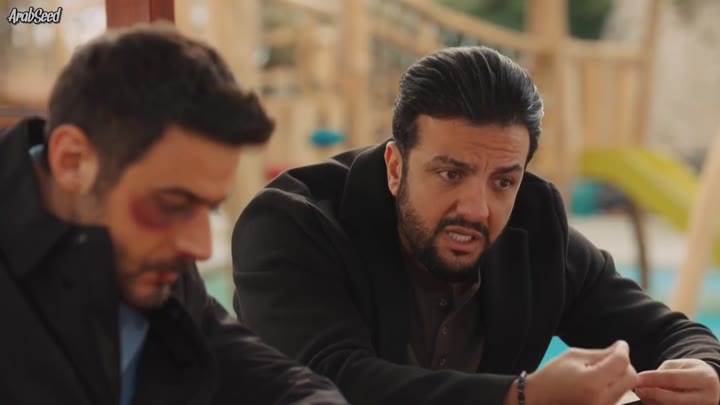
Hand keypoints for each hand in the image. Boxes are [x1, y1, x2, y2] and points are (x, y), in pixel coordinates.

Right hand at [504, 340, 637, 404]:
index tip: (620, 344)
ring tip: (604, 369)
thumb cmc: (553, 376)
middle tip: (613, 356)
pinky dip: (615, 385)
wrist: (539, 399)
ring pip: (627, 388)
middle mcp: (602, 398)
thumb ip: (600, 354)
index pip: (621, 363)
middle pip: (631, 378)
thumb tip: (620, 349)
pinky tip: (601, 380)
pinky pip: (619, 396)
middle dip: (625, 364)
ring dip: (620, 375)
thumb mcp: (573, 357)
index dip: (622, 350)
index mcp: (593, 382)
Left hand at [635, 358, 719, 403]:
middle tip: (638, 389)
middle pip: (674, 399)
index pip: (674, 379)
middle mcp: (708, 397)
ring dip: (654, 402)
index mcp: (704, 378)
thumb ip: (663, 373)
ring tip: (643, 394)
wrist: (709, 385)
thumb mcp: (679, 366)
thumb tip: (643, 382)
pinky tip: (651, 401)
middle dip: (652, 394)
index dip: (654, 379)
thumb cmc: (690, 372)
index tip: (638, 378)